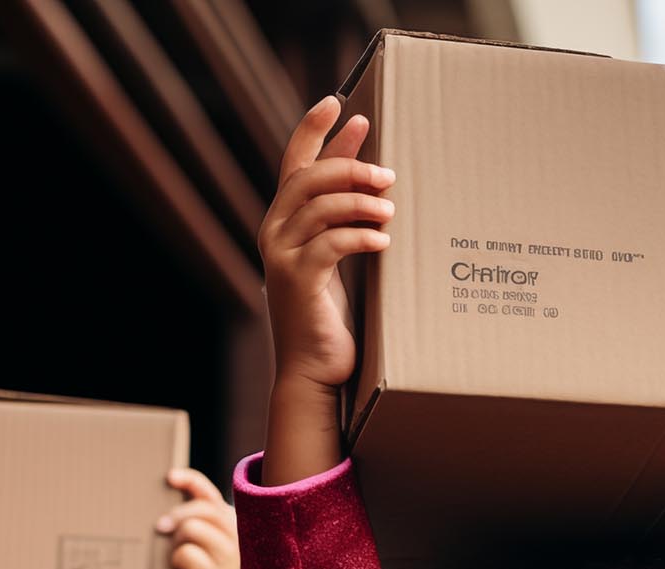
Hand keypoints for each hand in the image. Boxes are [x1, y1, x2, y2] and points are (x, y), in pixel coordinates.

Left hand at [159, 468, 240, 568]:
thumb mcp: (198, 545)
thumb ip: (190, 522)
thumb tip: (161, 498)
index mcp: (231, 522)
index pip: (210, 492)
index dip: (189, 480)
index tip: (169, 477)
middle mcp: (236, 535)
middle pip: (200, 508)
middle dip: (175, 516)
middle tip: (158, 529)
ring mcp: (228, 556)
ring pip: (191, 529)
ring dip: (175, 542)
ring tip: (175, 558)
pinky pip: (185, 553)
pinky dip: (175, 560)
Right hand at [261, 96, 394, 393]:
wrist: (315, 371)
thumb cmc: (332, 315)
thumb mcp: (338, 258)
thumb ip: (345, 220)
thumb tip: (373, 179)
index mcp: (284, 221)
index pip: (294, 162)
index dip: (313, 129)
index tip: (338, 102)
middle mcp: (275, 232)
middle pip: (309, 177)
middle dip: (351, 166)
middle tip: (388, 174)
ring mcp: (281, 256)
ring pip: (321, 206)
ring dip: (362, 202)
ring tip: (390, 210)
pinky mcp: (297, 280)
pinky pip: (331, 243)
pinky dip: (361, 237)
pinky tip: (383, 243)